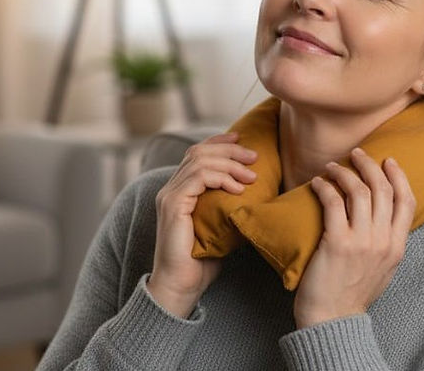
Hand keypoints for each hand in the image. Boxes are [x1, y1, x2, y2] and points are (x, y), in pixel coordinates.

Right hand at [146, 131, 257, 317]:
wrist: (181, 286)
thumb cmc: (201, 262)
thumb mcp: (219, 227)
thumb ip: (227, 207)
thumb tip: (253, 194)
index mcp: (179, 191)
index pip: (196, 154)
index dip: (218, 142)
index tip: (241, 139)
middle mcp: (170, 189)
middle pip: (199, 151)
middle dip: (229, 149)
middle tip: (254, 156)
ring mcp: (169, 195)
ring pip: (200, 161)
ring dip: (230, 163)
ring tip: (252, 174)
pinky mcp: (173, 205)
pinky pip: (198, 178)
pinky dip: (221, 178)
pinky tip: (238, 188)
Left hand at [293, 147, 415, 328]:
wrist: (333, 319)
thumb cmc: (352, 295)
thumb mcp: (383, 270)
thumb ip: (386, 244)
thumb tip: (382, 220)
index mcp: (397, 247)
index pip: (406, 201)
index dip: (399, 176)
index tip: (389, 161)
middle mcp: (383, 241)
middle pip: (383, 189)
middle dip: (370, 165)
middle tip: (356, 154)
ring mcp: (361, 241)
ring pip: (359, 191)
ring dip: (345, 172)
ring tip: (332, 166)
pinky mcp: (337, 242)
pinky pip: (333, 202)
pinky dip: (326, 187)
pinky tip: (318, 183)